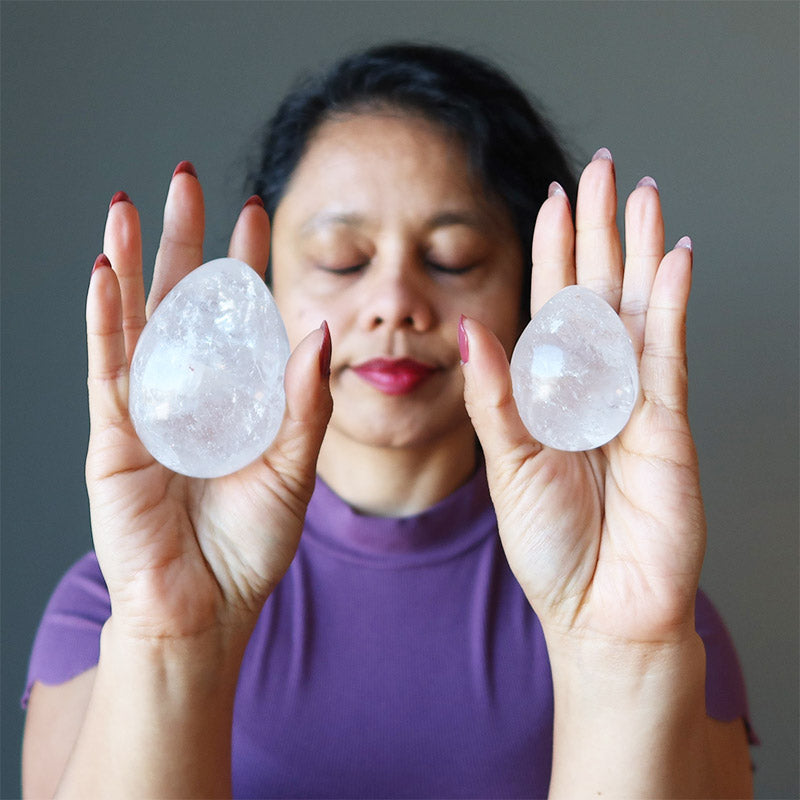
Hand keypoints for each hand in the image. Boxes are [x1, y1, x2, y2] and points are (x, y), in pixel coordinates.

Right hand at [86, 166, 332, 646]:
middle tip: (187, 180)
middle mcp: (188, 392)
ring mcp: (147, 410)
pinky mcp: (114, 437)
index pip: (237, 313)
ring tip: (129, 204)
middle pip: (182, 301)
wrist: (207, 606)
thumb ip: (304, 402)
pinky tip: (105, 272)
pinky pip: (107, 369)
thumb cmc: (251, 542)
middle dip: (185, 240)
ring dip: (131, 261)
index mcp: (233, 396)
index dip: (245, 262)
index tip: (257, 211)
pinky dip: (105, 321)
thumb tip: (316, 332)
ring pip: (135, 321)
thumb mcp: (294, 466)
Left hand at [462, 151, 704, 648]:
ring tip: (643, 194)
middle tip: (601, 169)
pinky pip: (669, 352)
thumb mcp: (507, 466)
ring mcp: (634, 401)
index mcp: (549, 393)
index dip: (551, 253)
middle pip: (596, 292)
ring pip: (638, 309)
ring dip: (639, 250)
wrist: (600, 609)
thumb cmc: (552, 546)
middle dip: (598, 230)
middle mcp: (593, 387)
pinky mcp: (668, 424)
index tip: (551, 199)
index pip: (550, 307)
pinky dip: (672, 304)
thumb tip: (470, 330)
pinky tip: (673, 258)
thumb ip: (494, 397)